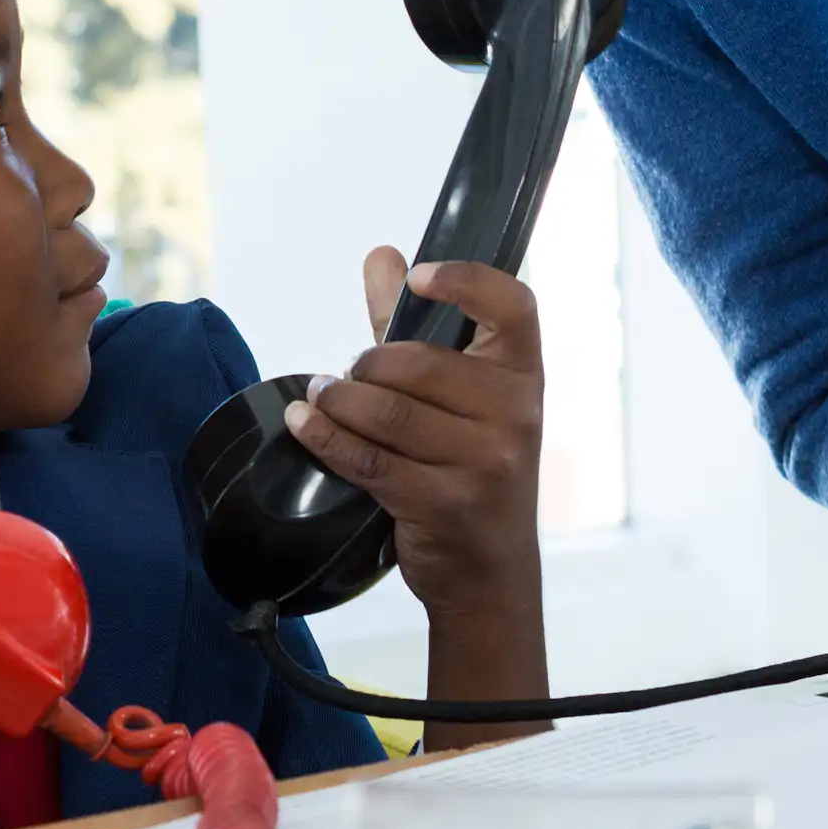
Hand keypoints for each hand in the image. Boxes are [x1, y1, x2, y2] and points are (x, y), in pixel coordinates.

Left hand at [282, 250, 548, 744]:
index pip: (514, 305)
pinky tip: (303, 425)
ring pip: (388, 412)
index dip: (466, 281)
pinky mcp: (446, 504)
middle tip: (344, 377)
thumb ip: (415, 325)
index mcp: (524, 374)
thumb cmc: (470, 467)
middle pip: (419, 362)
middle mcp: (515, 414)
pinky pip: (369, 460)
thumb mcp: (460, 398)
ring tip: (318, 398)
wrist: (490, 572)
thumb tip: (382, 256)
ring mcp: (486, 463)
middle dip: (366, 366)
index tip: (419, 276)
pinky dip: (326, 438)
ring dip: (337, 400)